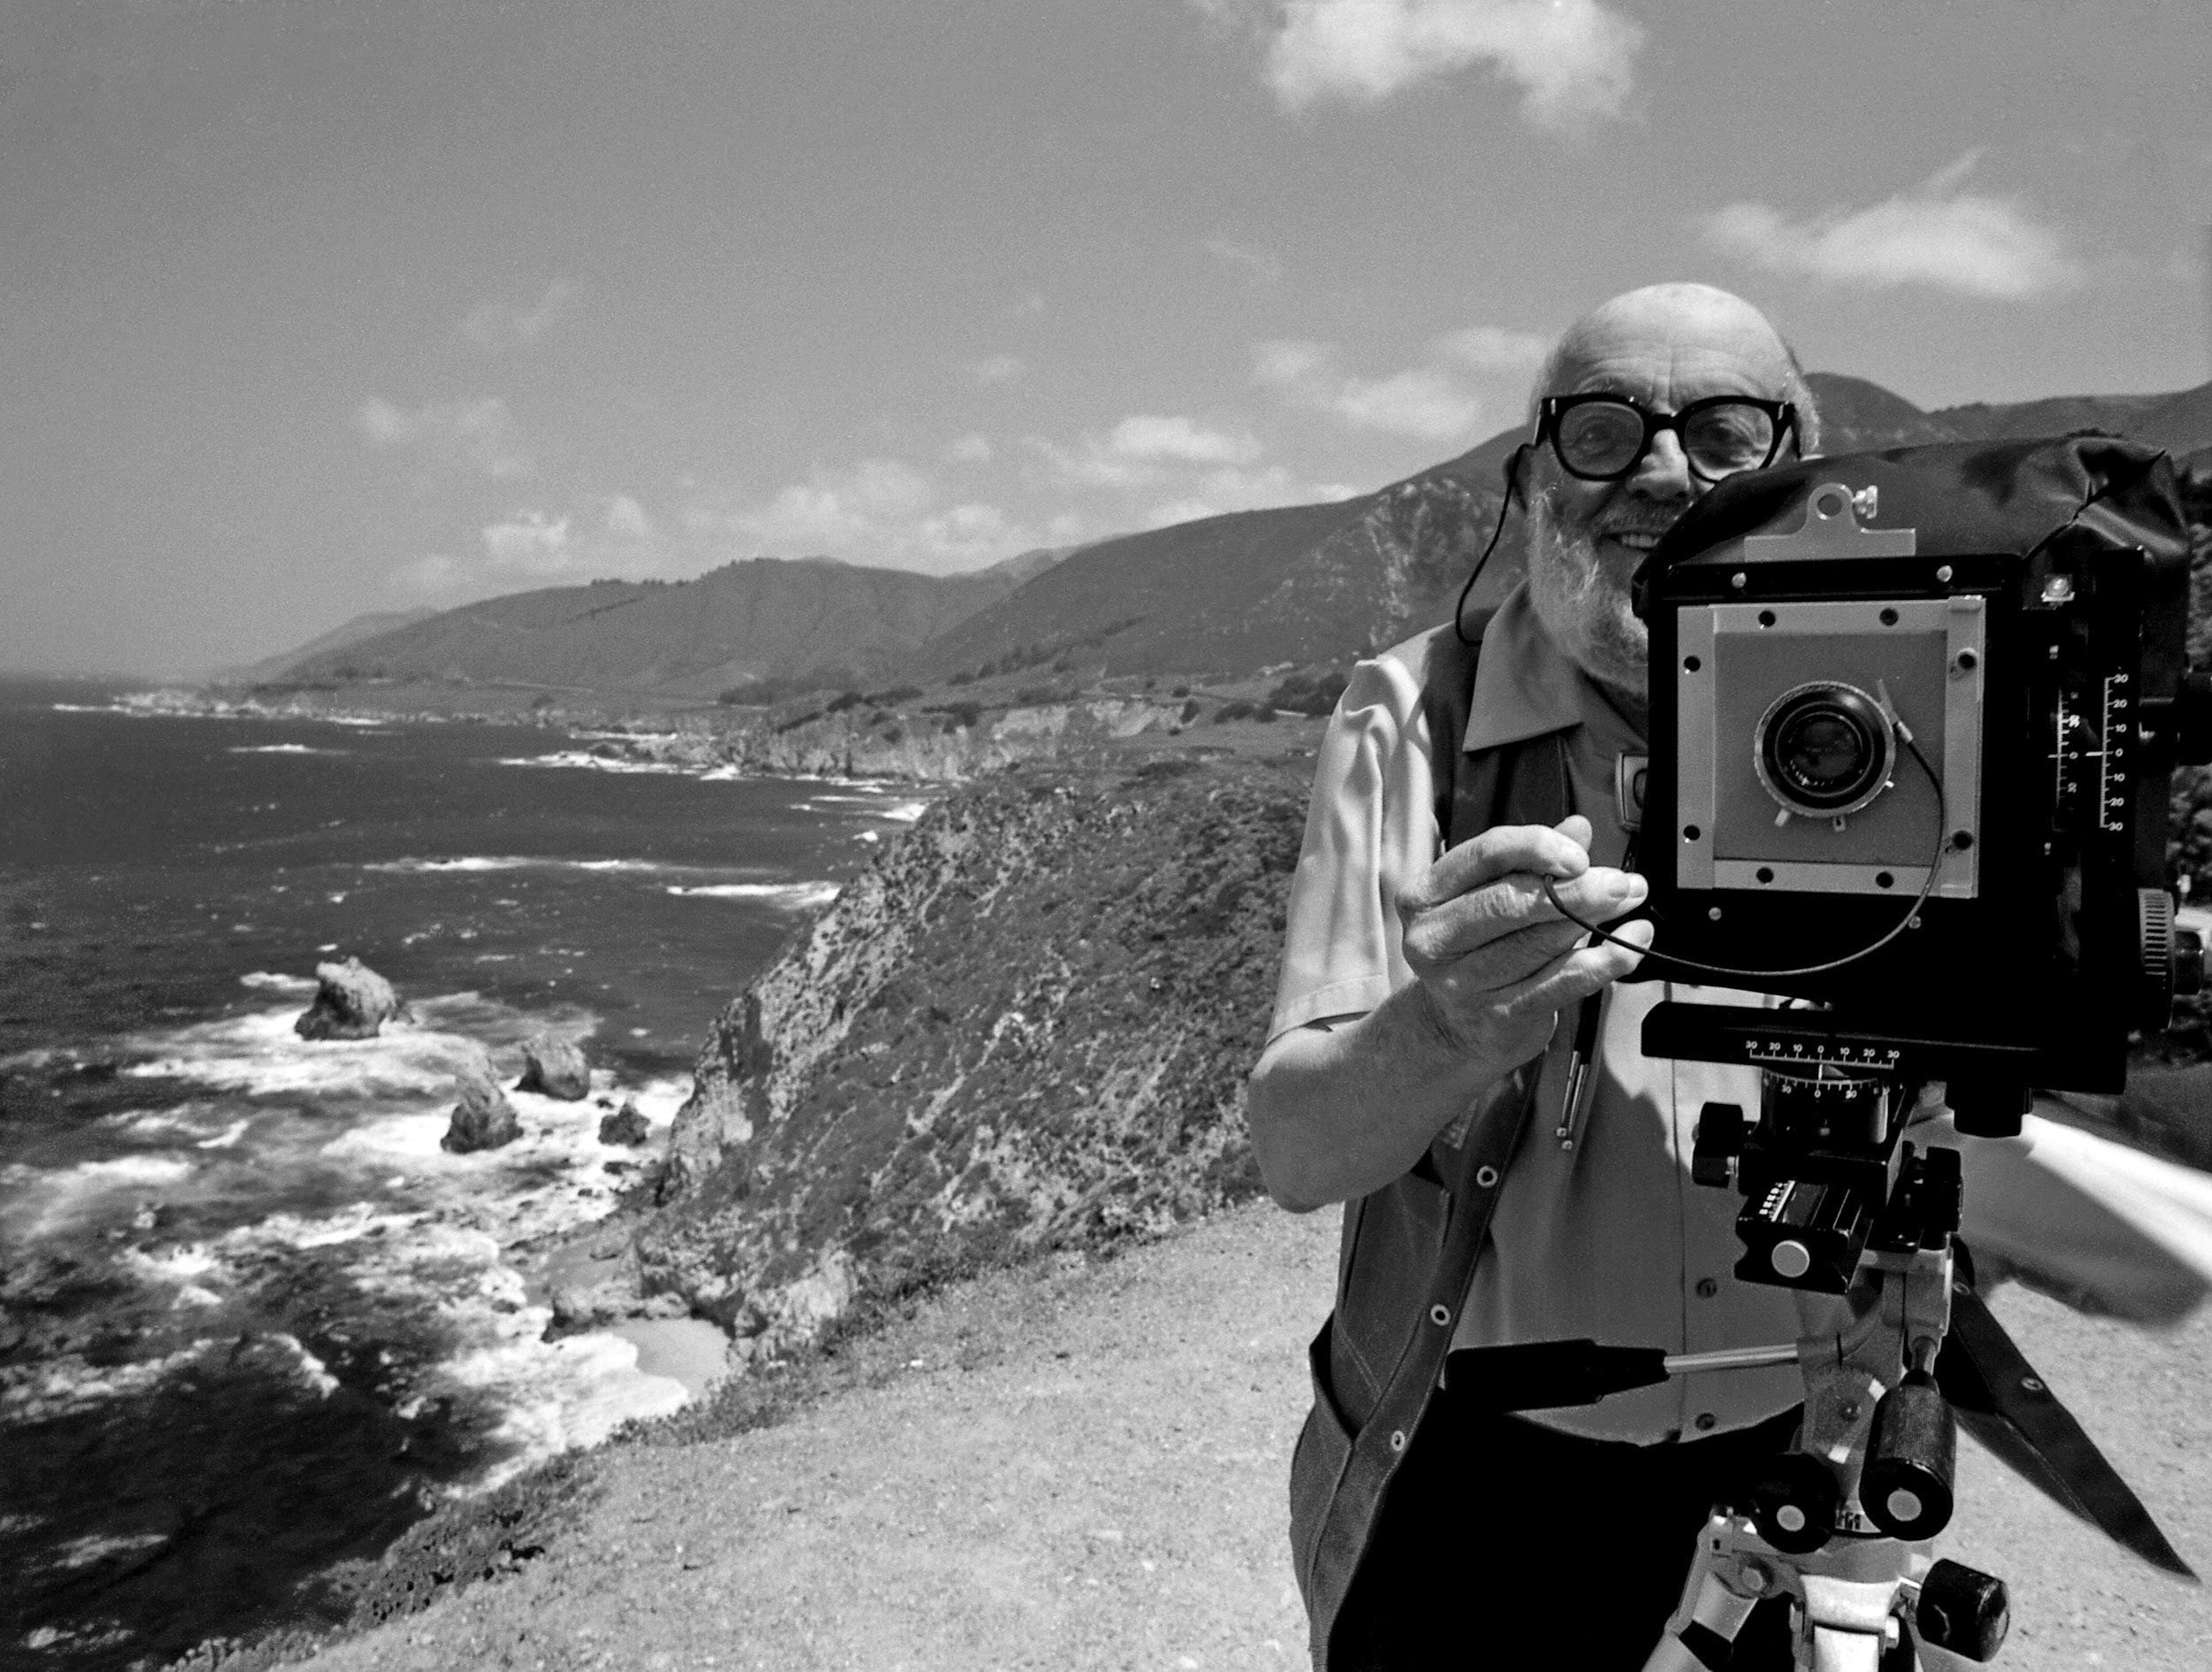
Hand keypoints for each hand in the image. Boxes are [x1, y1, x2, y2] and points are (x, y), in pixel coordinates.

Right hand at [1395, 814, 1652, 1071]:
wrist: (1454, 1028)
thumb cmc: (1474, 951)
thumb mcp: (1486, 896)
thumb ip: (1530, 862)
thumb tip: (1578, 828)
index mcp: (1426, 896)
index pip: (1484, 856)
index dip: (1537, 848)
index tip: (1580, 855)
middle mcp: (1435, 939)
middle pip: (1512, 901)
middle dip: (1577, 888)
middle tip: (1620, 882)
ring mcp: (1463, 981)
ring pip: (1540, 941)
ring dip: (1597, 918)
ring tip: (1629, 900)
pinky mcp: (1499, 1015)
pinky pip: (1562, 982)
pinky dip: (1605, 960)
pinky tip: (1630, 943)